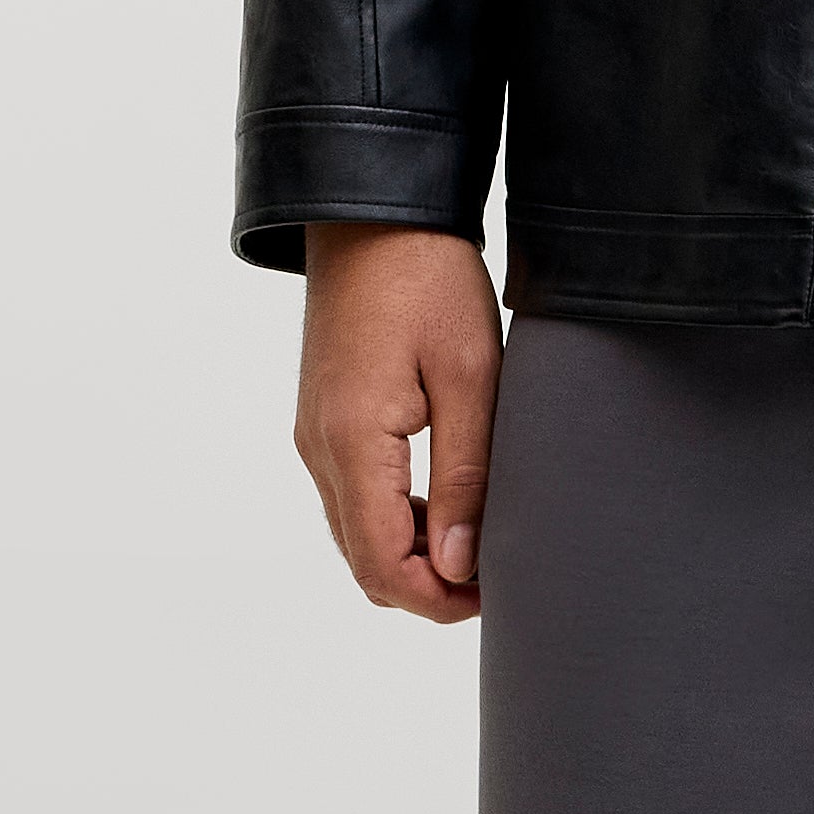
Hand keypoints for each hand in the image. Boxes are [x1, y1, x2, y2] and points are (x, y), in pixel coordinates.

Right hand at [295, 225, 499, 621]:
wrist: (372, 214)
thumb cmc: (427, 279)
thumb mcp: (470, 375)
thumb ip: (467, 475)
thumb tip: (463, 563)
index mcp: (352, 442)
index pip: (384, 566)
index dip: (439, 600)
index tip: (496, 593)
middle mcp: (319, 450)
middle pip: (365, 563)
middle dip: (430, 585)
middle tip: (498, 571)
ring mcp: (315, 437)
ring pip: (357, 535)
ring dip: (415, 554)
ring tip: (482, 534)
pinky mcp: (323, 422)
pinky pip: (353, 499)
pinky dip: (398, 520)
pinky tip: (449, 499)